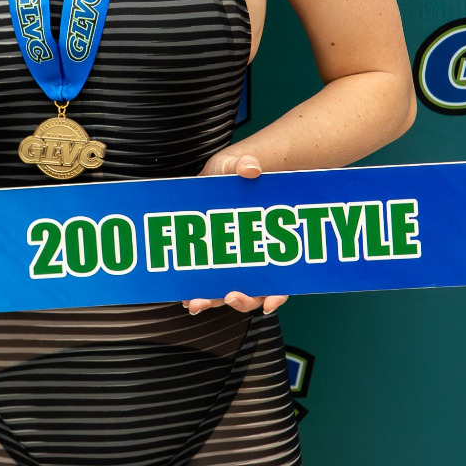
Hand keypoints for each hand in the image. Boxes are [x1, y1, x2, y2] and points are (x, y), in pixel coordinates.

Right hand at [185, 147, 287, 315]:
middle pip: (219, 290)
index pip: (199, 273)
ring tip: (243, 298)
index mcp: (209, 238)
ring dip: (243, 301)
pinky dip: (275, 296)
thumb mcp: (228, 165)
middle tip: (203, 300)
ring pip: (247, 293)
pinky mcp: (276, 260)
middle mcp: (229, 255)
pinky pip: (275, 285)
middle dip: (212, 300)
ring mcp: (252, 260)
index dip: (194, 291)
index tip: (189, 300)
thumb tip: (250, 169)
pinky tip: (274, 298)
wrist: (260, 172)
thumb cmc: (233, 171)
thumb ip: (236, 165)